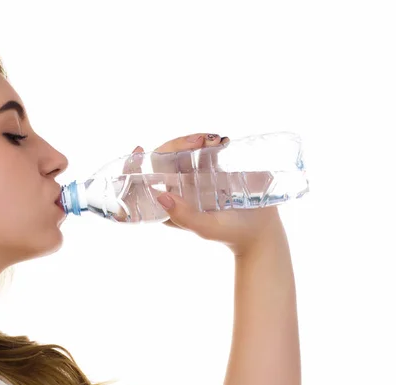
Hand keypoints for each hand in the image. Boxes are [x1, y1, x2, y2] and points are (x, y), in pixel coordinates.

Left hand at [126, 134, 283, 256]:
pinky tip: (220, 141)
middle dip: (174, 145)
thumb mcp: (205, 227)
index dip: (136, 166)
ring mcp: (194, 176)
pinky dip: (209, 141)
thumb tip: (161, 194)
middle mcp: (177, 187)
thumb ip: (184, 215)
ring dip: (193, 140)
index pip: (144, 182)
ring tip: (213, 141)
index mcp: (167, 204)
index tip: (139, 150)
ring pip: (183, 150)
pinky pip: (203, 149)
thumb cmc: (229, 233)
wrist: (260, 230)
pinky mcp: (212, 168)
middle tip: (196, 141)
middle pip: (164, 159)